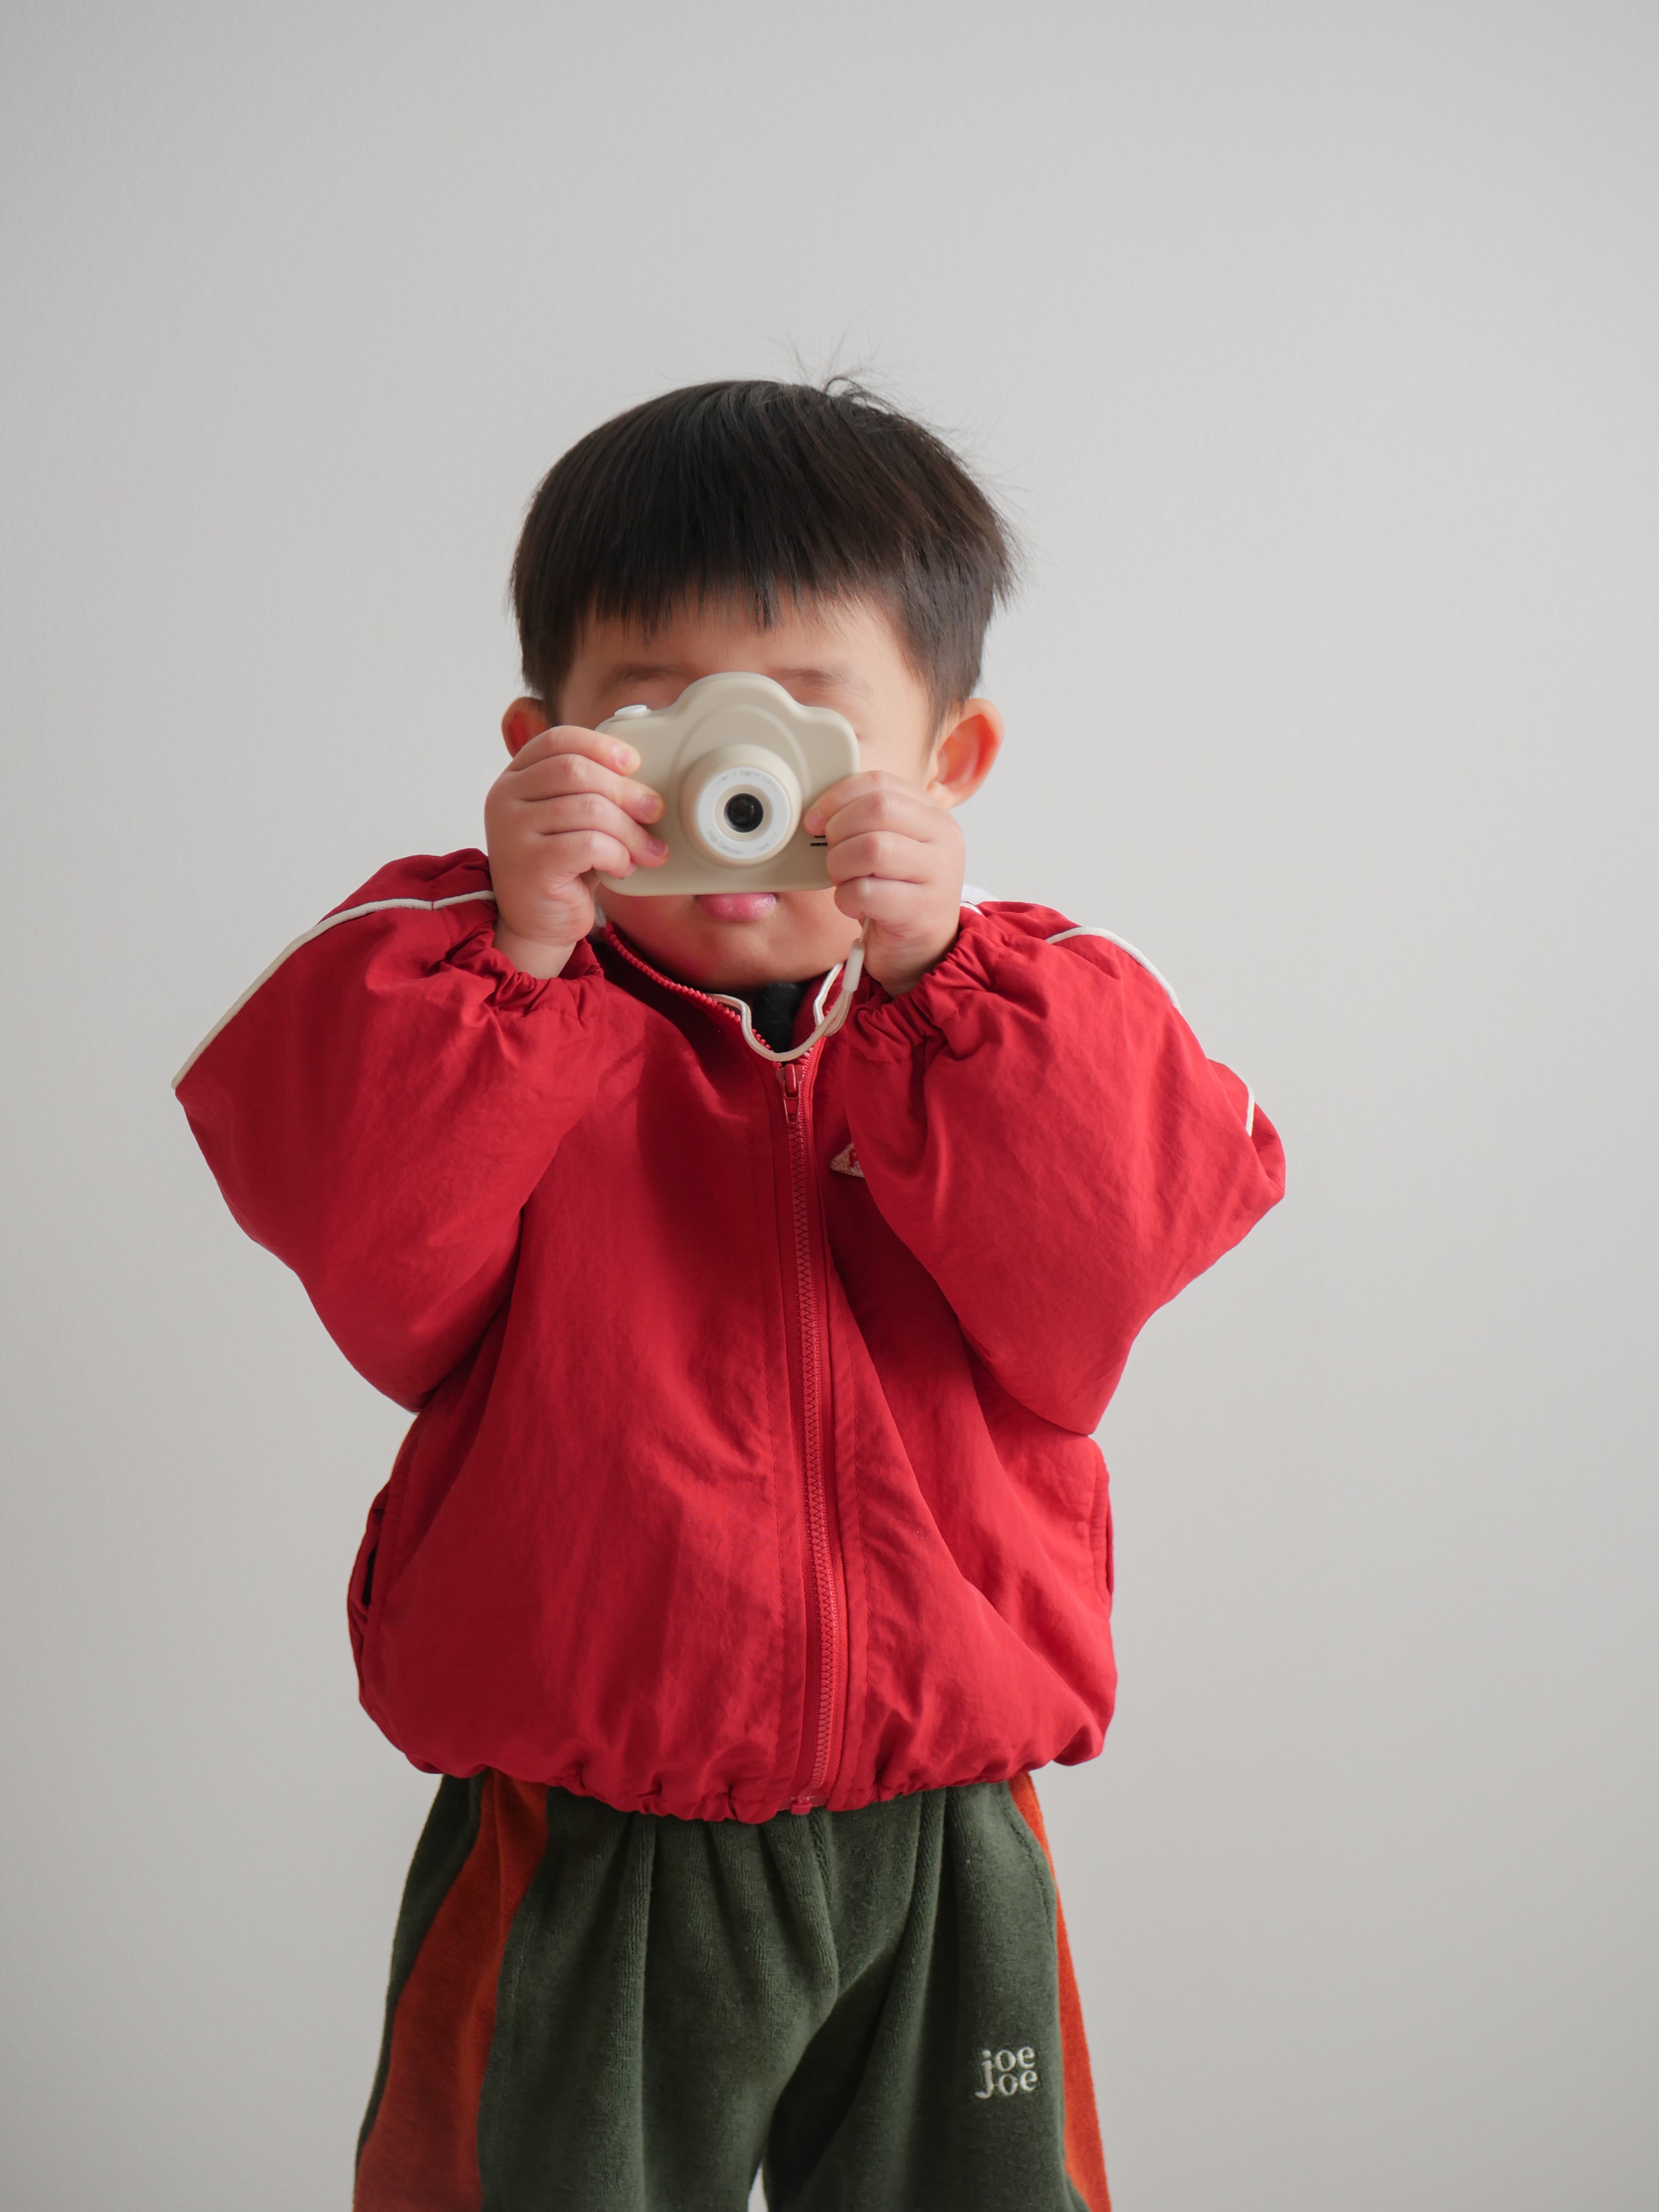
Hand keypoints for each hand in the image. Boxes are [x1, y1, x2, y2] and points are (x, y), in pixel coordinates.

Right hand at [485, 726, 666, 976]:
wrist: (537, 924)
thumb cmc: (562, 868)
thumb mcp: (572, 819)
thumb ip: (590, 791)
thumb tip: (645, 778)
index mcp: (515, 777)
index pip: (557, 740)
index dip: (600, 745)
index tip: (634, 763)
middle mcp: (505, 798)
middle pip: (576, 770)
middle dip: (626, 790)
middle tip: (655, 811)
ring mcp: (511, 831)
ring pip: (589, 808)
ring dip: (630, 831)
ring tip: (647, 851)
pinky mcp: (529, 865)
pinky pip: (589, 844)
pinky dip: (617, 855)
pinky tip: (623, 867)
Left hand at [804, 772, 965, 996]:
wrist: (921, 951)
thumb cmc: (896, 894)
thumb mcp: (889, 847)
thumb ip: (866, 821)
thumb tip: (817, 812)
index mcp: (933, 815)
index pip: (880, 783)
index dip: (838, 797)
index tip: (816, 820)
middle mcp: (943, 839)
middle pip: (876, 809)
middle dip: (839, 832)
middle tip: (834, 855)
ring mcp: (938, 874)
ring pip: (871, 848)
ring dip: (840, 866)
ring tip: (846, 881)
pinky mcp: (922, 911)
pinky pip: (866, 891)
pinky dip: (846, 899)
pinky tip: (855, 906)